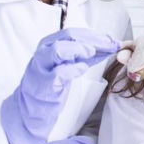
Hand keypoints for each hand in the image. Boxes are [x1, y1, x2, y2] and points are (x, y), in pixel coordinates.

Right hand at [1, 28, 119, 143]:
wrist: (30, 110)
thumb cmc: (51, 84)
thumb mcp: (70, 64)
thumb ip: (87, 55)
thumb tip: (110, 44)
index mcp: (50, 44)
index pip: (74, 32)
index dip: (95, 35)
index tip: (113, 40)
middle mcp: (44, 53)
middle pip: (68, 37)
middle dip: (92, 39)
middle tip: (110, 45)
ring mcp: (41, 68)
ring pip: (57, 50)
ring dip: (78, 49)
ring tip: (92, 53)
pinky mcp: (43, 86)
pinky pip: (57, 74)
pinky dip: (72, 69)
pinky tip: (82, 69)